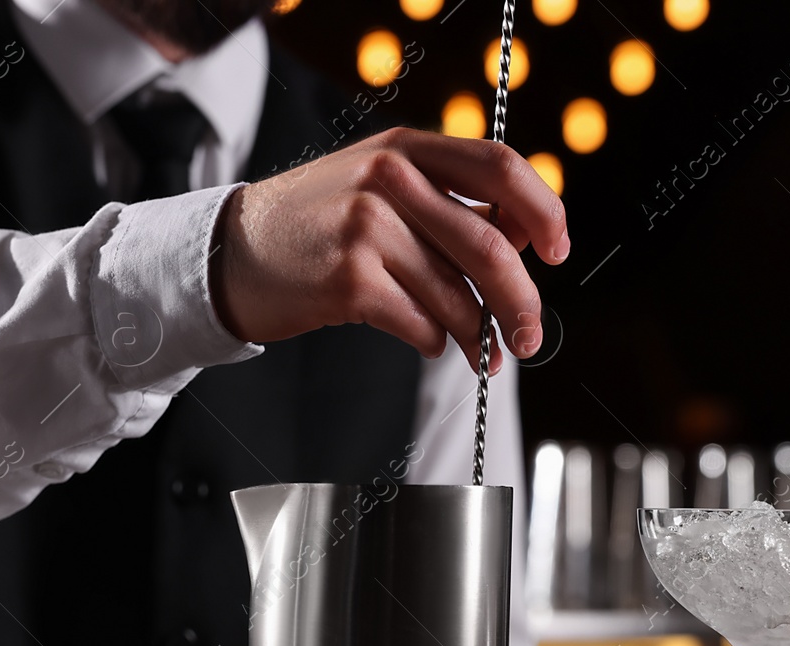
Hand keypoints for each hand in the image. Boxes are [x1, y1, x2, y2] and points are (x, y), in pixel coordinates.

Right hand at [211, 128, 569, 373]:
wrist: (232, 253)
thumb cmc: (312, 226)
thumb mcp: (376, 188)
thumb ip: (443, 204)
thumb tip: (518, 243)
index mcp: (404, 150)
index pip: (498, 166)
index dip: (542, 210)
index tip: (557, 251)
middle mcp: (388, 181)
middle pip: (487, 244)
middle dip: (521, 300)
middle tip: (530, 335)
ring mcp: (367, 229)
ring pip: (456, 295)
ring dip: (478, 334)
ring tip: (479, 351)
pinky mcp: (349, 281)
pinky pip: (421, 324)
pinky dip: (433, 342)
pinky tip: (425, 341)